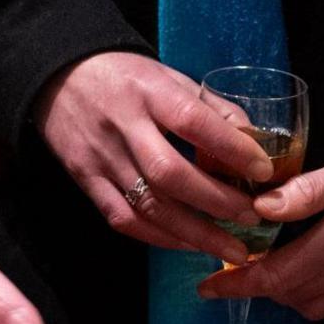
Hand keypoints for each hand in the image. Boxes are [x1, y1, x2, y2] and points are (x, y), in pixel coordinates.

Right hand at [32, 52, 276, 260]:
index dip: (231, 148)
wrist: (60, 78)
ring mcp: (101, 158)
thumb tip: (256, 142)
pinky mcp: (86, 181)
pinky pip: (125, 219)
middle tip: (253, 217)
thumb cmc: (127, 78)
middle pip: (170, 173)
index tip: (264, 170)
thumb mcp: (169, 77)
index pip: (193, 121)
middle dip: (217, 201)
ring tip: (231, 247)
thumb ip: (211, 108)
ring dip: (195, 232)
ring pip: (149, 205)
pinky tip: (189, 244)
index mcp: (149, 91)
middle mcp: (122, 125)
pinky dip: (160, 237)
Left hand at [197, 134, 323, 320]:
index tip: (208, 288)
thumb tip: (261, 207)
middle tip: (243, 261)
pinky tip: (317, 268)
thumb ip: (309, 190)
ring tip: (279, 263)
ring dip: (289, 292)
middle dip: (262, 285)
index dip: (237, 286)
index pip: (276, 277)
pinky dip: (318, 296)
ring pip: (314, 307)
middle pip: (290, 296)